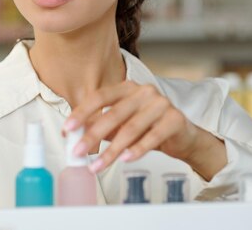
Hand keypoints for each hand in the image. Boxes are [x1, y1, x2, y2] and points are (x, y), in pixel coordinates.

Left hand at [64, 80, 225, 178]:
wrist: (183, 135)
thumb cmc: (149, 126)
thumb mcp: (123, 123)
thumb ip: (102, 125)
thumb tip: (76, 135)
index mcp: (128, 88)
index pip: (100, 97)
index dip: (82, 112)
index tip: (68, 128)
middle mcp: (144, 91)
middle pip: (113, 114)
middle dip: (93, 135)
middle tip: (78, 151)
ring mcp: (160, 104)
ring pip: (131, 129)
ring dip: (111, 150)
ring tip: (98, 165)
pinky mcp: (175, 119)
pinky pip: (152, 137)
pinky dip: (137, 150)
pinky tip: (125, 159)